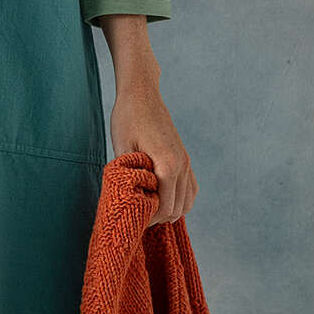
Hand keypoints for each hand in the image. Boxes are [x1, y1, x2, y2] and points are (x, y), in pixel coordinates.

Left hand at [108, 74, 197, 226]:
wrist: (142, 94)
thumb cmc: (128, 119)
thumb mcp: (122, 149)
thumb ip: (130, 177)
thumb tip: (131, 201)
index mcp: (168, 166)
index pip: (165, 208)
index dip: (149, 219)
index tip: (133, 218)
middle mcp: (183, 166)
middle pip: (178, 209)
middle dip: (159, 217)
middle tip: (137, 216)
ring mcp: (187, 162)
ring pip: (187, 201)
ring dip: (170, 209)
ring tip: (148, 209)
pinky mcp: (185, 158)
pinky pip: (190, 188)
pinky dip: (180, 199)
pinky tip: (163, 199)